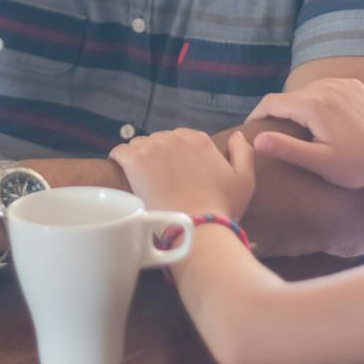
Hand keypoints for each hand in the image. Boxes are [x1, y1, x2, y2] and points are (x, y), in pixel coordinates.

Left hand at [110, 129, 256, 218]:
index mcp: (199, 139)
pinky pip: (119, 152)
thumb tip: (236, 135)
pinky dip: (119, 161)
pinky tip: (124, 175)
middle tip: (159, 182)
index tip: (174, 175)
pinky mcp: (135, 160)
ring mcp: (153, 147)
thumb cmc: (221, 208)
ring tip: (143, 182)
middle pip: (158, 141)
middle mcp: (175, 137)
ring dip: (139, 160)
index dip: (175, 157)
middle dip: (157, 158)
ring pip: (138, 146)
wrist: (197, 227)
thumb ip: (243, 152)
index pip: (179, 139)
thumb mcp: (244, 180)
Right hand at [246, 77, 363, 192]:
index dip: (257, 115)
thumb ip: (287, 150)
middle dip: (277, 112)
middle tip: (273, 133)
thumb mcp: (320, 163)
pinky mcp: (355, 85)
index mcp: (314, 105)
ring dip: (298, 106)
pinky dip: (317, 99)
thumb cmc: (356, 167)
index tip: (250, 129)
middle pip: (289, 96)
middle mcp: (327, 87)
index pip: (272, 102)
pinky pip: (326, 87)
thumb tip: (255, 140)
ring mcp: (343, 83)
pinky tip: (320, 118)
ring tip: (295, 127)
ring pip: (307, 91)